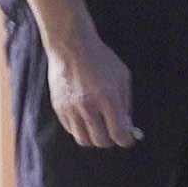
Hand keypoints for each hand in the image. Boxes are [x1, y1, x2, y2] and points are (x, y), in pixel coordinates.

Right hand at [45, 22, 138, 147]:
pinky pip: (71, 130)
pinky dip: (81, 129)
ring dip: (94, 137)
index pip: (119, 134)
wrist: (71, 45)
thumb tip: (127, 127)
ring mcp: (71, 108)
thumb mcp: (122, 76)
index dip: (126, 140)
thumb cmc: (100, 59)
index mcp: (108, 98)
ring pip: (84, 140)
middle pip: (101, 141)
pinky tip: (86, 118)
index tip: (128, 139)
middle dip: (111, 140)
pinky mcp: (59, 108)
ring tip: (99, 127)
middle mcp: (88, 106)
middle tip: (114, 133)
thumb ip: (126, 103)